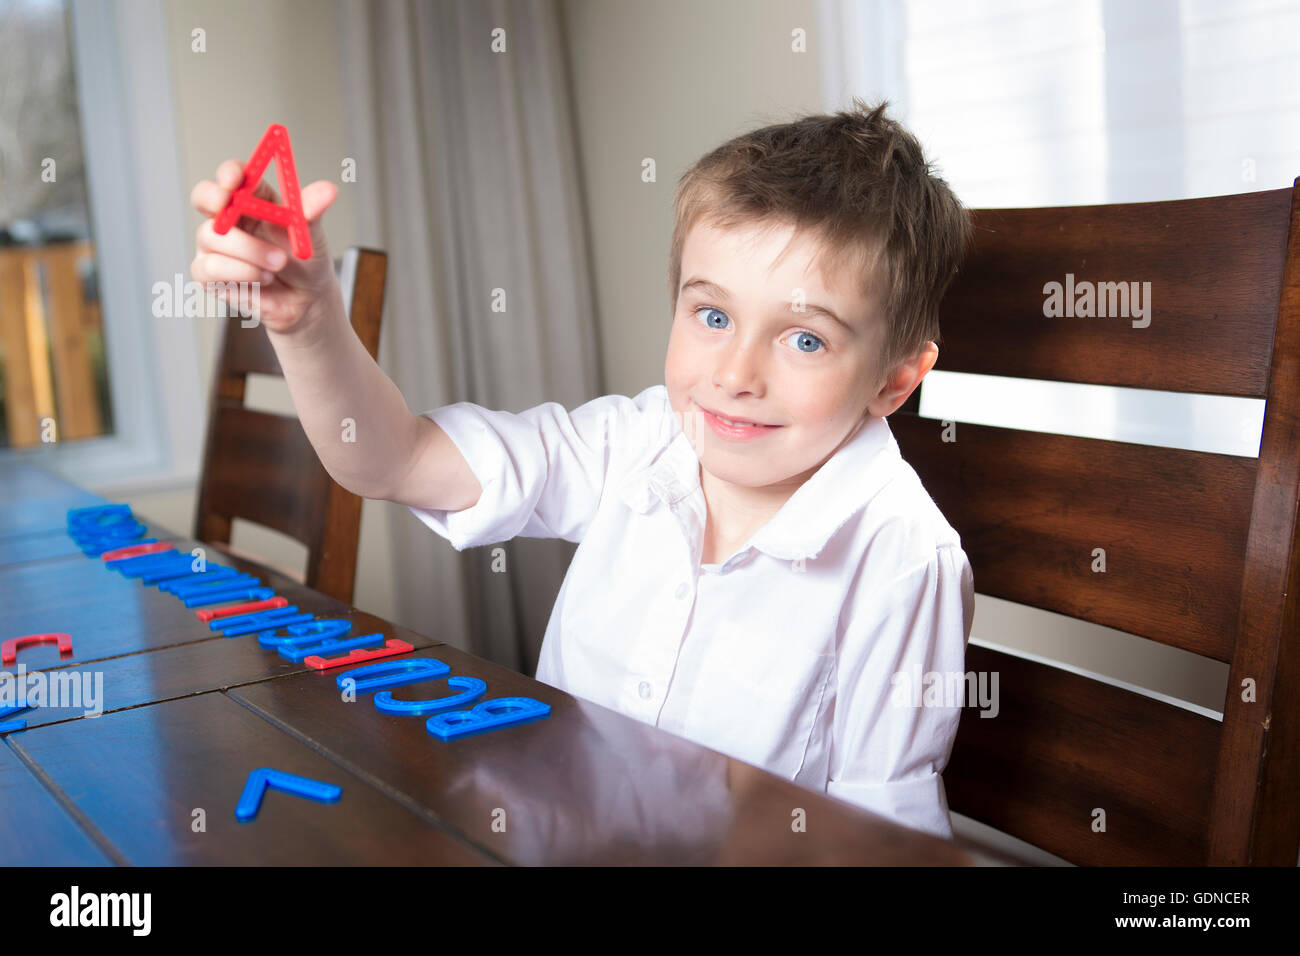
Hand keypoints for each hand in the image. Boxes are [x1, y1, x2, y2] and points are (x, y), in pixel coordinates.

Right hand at [189, 159, 339, 333]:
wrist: (307, 299)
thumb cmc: (305, 260)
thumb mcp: (312, 233)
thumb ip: (312, 211)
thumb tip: (327, 190)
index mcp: (252, 199)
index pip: (233, 175)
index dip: (230, 172)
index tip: (236, 177)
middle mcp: (229, 218)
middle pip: (203, 196)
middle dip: (213, 197)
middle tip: (227, 201)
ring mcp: (215, 245)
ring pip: (212, 236)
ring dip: (249, 249)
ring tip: (279, 262)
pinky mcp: (209, 274)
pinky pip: (209, 267)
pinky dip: (241, 272)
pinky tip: (263, 278)